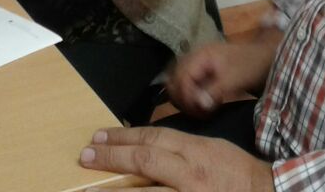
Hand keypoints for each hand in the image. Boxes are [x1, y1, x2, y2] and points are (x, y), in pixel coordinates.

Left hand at [79, 126, 273, 191]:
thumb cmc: (239, 175)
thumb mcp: (212, 150)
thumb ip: (182, 148)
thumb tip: (150, 146)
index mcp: (195, 152)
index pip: (152, 139)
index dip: (122, 138)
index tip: (99, 138)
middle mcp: (190, 174)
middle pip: (143, 162)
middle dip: (112, 158)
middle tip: (85, 156)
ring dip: (115, 191)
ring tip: (88, 188)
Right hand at [167, 30, 281, 118]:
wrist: (266, 58)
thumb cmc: (252, 65)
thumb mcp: (235, 79)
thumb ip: (214, 90)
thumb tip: (197, 104)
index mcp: (200, 55)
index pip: (180, 78)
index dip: (186, 96)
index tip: (198, 111)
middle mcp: (193, 57)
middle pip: (174, 80)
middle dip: (182, 99)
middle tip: (198, 113)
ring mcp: (196, 65)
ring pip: (178, 84)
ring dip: (185, 100)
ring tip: (200, 112)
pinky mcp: (201, 73)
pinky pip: (187, 86)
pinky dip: (190, 98)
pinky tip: (202, 107)